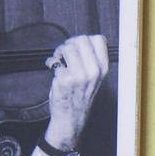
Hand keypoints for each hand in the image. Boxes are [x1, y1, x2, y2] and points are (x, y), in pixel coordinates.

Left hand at [41, 35, 109, 155]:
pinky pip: (55, 60)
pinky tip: (53, 69)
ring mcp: (80, 76)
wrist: (72, 116)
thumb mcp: (95, 76)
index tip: (78, 47)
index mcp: (103, 68)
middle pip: (81, 39)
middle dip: (70, 43)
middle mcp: (94, 71)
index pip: (99, 39)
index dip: (85, 39)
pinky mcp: (65, 79)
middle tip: (65, 54)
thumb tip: (82, 39)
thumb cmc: (80, 94)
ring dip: (59, 51)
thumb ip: (92, 58)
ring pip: (67, 47)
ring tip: (59, 61)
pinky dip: (51, 62)